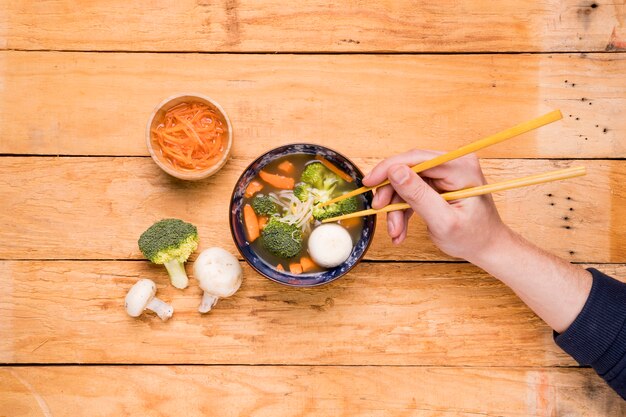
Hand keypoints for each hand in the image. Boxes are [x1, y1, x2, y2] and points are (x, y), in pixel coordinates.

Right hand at [362, 150, 507, 261]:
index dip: (388, 168)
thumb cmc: (473, 238)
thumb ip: (418, 195)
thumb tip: (395, 171)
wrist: (488, 248)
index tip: (368, 183)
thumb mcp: (443, 221)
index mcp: (460, 167)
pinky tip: (400, 230)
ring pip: (407, 183)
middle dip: (392, 194)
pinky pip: (413, 192)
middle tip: (379, 211)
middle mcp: (454, 164)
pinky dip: (404, 210)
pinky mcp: (440, 184)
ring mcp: (446, 174)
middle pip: (409, 170)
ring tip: (395, 232)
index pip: (417, 158)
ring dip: (396, 208)